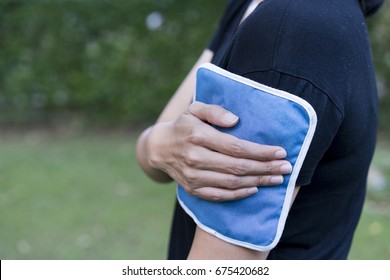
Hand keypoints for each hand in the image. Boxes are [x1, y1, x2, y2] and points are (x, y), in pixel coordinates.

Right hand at [146, 102, 291, 201]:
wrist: (159, 148)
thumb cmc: (183, 125)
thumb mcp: (194, 109)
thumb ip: (214, 111)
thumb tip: (236, 120)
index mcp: (198, 136)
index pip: (236, 147)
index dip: (261, 151)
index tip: (281, 152)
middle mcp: (196, 158)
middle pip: (238, 167)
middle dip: (266, 168)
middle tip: (286, 168)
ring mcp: (193, 177)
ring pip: (232, 183)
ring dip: (258, 182)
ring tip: (277, 179)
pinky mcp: (193, 189)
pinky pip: (220, 195)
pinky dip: (239, 194)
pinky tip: (254, 189)